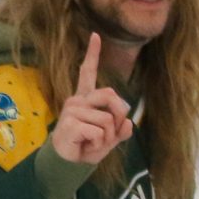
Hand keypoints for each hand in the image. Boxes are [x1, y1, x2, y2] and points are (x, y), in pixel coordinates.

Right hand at [50, 33, 134, 164]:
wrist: (70, 162)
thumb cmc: (87, 146)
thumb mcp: (110, 138)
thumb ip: (120, 130)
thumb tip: (129, 124)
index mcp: (86, 99)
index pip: (87, 72)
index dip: (92, 54)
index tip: (96, 35)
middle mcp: (78, 100)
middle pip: (111, 95)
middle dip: (119, 116)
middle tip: (109, 132)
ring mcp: (73, 110)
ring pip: (107, 120)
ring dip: (107, 136)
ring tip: (93, 141)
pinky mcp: (70, 123)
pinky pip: (99, 132)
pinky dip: (99, 143)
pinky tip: (86, 144)